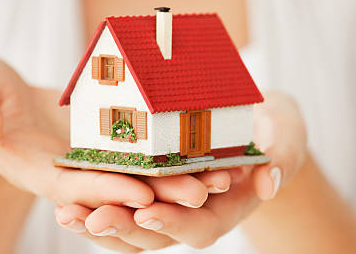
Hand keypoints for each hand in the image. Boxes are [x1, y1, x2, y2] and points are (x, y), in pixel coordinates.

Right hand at [0, 54, 229, 226]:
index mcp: (33, 168)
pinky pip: (142, 150)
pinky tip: (207, 149)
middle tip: (205, 189)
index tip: (144, 194)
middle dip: (160, 192)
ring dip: (178, 178)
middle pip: (118, 188)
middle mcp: (67, 171)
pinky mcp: (105, 141)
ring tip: (221, 175)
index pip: (74, 188)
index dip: (107, 192)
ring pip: (139, 173)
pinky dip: (172, 153)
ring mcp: (89, 158)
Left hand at [54, 92, 307, 251]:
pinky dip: (97, 200)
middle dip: (124, 228)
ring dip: (99, 221)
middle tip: (91, 219)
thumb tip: (269, 183)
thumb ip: (284, 157)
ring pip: (132, 222)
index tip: (147, 213)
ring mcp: (173, 200)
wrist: (261, 124)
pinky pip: (124, 198)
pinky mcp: (154, 183)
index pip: (200, 225)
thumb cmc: (279, 128)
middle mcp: (197, 211)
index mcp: (229, 206)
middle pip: (157, 232)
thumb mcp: (288, 135)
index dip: (175, 223)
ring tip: (66, 214)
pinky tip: (68, 197)